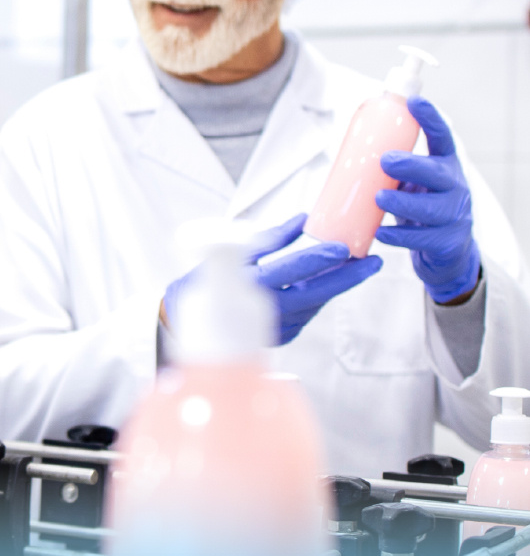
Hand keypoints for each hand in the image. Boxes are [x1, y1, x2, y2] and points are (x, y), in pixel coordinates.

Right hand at [163, 214, 382, 345]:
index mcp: (251, 285)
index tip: (343, 248)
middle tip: (372, 262)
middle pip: (316, 293)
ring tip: (357, 266)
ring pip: (315, 303)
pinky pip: (307, 313)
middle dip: (347, 277)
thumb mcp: (230, 253)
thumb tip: (301, 220)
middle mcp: (265, 309)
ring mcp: (274, 326)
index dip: (318, 258)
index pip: (291, 271)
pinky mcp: (279, 335)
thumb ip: (270, 239)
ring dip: (336, 285)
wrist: (182, 321)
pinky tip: (330, 283)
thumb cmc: (202, 282)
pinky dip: (319, 297)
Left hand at [376, 97, 480, 304]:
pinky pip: (422, 239)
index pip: (442, 138)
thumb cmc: (420, 208)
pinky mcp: (447, 242)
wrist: (446, 251)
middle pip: (437, 174)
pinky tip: (380, 233)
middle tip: (385, 161)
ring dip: (403, 203)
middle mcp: (455, 187)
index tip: (413, 101)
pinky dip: (399, 236)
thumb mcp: (409, 184)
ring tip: (379, 199)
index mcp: (445, 166)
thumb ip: (390, 170)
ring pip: (431, 209)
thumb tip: (346, 151)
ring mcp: (455, 216)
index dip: (430, 119)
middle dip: (412, 166)